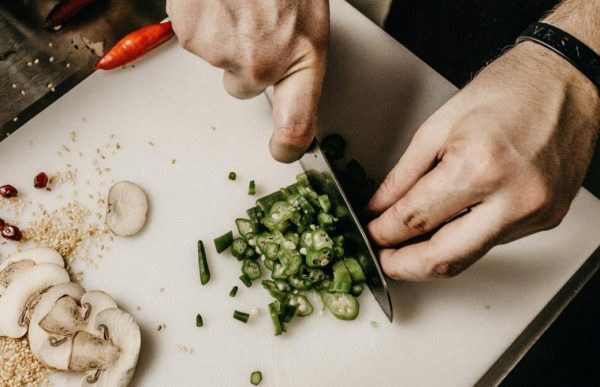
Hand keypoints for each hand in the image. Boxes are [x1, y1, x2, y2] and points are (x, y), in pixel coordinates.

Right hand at [166, 0, 328, 161]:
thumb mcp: (308, 17)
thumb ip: (294, 58)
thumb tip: (282, 84)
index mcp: (301, 57)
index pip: (298, 124)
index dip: (289, 144)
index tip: (283, 150)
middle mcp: (260, 64)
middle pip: (243, 87)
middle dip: (246, 63)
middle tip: (256, 25)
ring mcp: (222, 51)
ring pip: (218, 60)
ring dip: (225, 36)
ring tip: (239, 2)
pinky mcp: (190, 34)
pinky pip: (195, 38)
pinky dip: (204, 21)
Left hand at [367, 41, 599, 279]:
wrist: (567, 80)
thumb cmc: (509, 89)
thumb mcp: (439, 125)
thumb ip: (403, 174)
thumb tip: (380, 207)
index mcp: (479, 166)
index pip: (415, 219)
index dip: (383, 232)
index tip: (371, 232)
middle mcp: (512, 197)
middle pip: (444, 258)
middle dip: (404, 266)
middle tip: (383, 258)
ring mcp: (534, 212)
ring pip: (469, 257)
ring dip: (432, 257)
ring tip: (407, 246)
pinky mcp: (547, 218)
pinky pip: (493, 242)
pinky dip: (463, 240)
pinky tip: (447, 227)